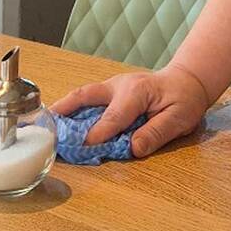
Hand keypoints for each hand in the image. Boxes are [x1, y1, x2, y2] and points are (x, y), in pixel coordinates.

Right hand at [49, 64, 211, 158]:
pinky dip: (72, 109)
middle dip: (64, 110)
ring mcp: (112, 87)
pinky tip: (60, 121)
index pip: (113, 118)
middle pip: (86, 96)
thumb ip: (156, 133)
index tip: (84, 147)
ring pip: (83, 95)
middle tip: (44, 124)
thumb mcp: (179, 119)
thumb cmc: (184, 100)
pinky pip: (87, 99)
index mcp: (136, 93)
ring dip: (63, 108)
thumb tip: (135, 148)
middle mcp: (119, 86)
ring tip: (43, 123)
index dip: (98, 134)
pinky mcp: (110, 92)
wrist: (187, 81)